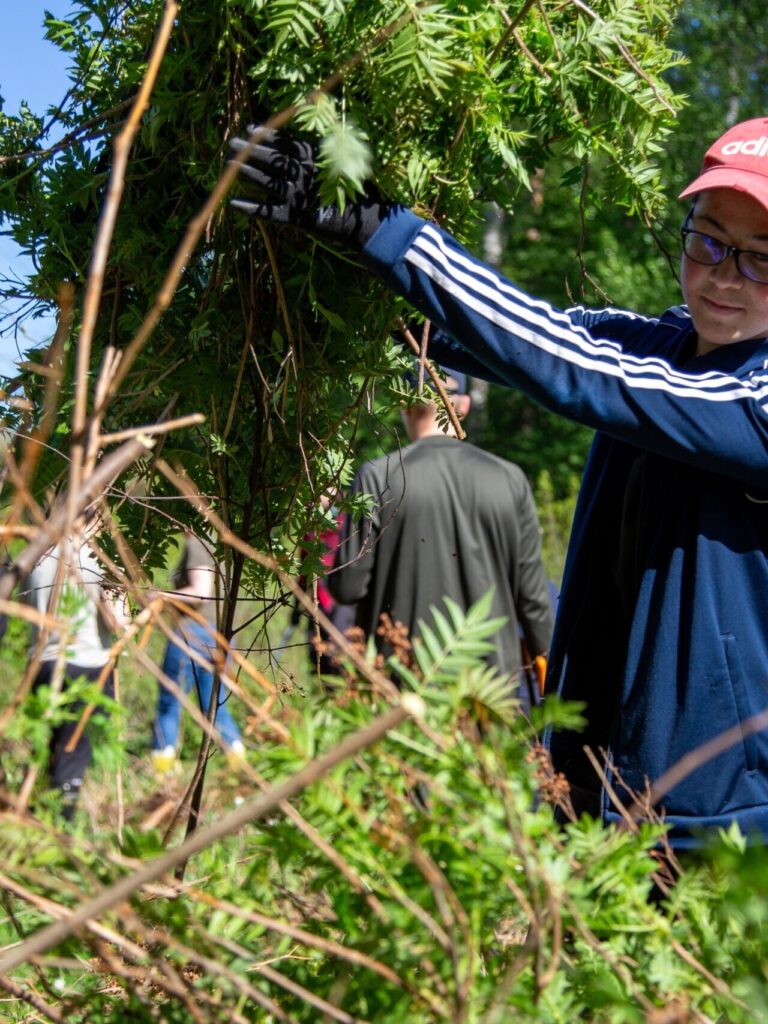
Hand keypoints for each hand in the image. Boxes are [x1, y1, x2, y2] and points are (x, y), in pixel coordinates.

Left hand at [228, 128, 387, 246]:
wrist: (367, 221)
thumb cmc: (359, 191)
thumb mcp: (346, 162)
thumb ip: (327, 149)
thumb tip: (318, 135)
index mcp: (314, 158)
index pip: (285, 142)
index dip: (266, 135)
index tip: (250, 129)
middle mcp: (303, 173)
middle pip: (271, 158)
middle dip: (249, 150)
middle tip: (230, 143)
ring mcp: (298, 195)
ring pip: (266, 180)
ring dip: (246, 172)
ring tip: (228, 166)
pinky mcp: (295, 217)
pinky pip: (268, 212)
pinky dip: (251, 208)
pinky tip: (234, 203)